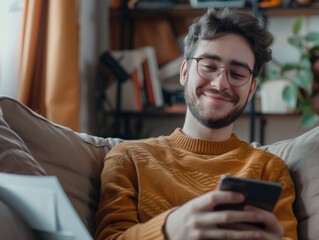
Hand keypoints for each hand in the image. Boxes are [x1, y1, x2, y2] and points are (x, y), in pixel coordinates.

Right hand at [164, 191, 283, 239]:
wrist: (169, 231)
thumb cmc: (188, 214)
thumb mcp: (195, 205)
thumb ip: (210, 202)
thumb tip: (234, 198)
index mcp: (195, 205)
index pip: (213, 198)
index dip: (228, 196)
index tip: (243, 196)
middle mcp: (197, 219)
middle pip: (224, 217)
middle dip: (244, 216)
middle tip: (259, 215)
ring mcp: (199, 233)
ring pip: (227, 233)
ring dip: (244, 233)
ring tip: (259, 233)